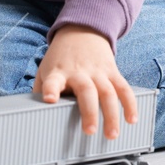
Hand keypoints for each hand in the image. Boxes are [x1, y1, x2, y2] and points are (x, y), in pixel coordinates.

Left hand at [33, 25, 137, 139]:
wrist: (82, 30)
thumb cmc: (61, 58)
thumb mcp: (45, 70)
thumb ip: (42, 92)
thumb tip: (32, 116)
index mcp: (58, 72)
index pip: (53, 81)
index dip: (50, 89)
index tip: (49, 99)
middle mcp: (79, 71)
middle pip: (86, 91)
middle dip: (89, 112)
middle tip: (90, 131)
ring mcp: (97, 71)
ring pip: (108, 92)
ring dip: (112, 114)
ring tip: (112, 134)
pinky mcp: (112, 71)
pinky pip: (123, 88)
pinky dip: (130, 104)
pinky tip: (132, 119)